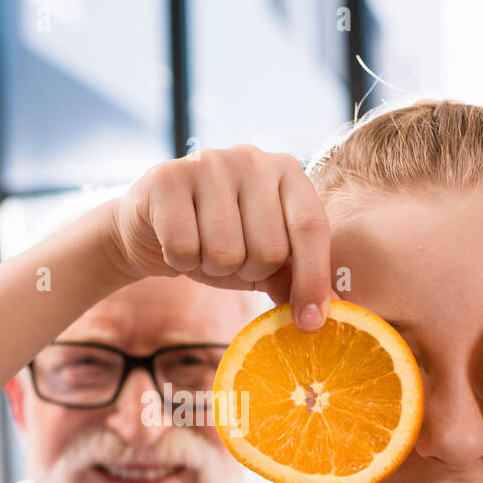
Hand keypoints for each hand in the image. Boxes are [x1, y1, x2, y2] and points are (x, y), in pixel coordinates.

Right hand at [106, 145, 335, 329]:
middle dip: (248, 271)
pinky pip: (185, 248)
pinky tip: (175, 242)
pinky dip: (180, 261)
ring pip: (226, 252)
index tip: (309, 324)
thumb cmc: (217, 241)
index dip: (312, 280)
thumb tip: (332, 311)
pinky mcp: (166, 179)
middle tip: (230, 258)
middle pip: (269, 249)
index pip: (311, 228)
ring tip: (202, 248)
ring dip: (212, 267)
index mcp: (287, 170)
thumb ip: (296, 277)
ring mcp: (208, 163)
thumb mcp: (263, 260)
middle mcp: (251, 158)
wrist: (150, 226)